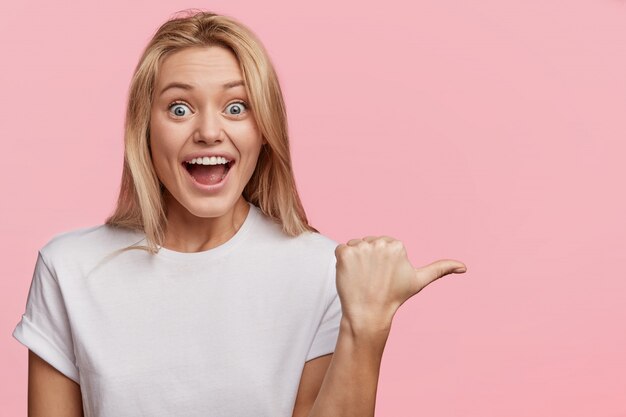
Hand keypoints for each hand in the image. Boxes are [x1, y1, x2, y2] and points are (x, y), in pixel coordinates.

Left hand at [334, 236, 466, 329]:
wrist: (369, 314)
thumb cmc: (394, 297)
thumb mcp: (419, 281)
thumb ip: (440, 269)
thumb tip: (465, 267)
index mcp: (397, 244)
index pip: (384, 244)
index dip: (382, 261)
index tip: (385, 276)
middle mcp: (379, 242)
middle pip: (369, 243)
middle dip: (369, 258)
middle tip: (373, 279)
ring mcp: (360, 247)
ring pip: (355, 246)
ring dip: (356, 260)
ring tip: (363, 278)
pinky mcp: (344, 253)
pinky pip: (340, 251)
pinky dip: (342, 262)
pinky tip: (350, 276)